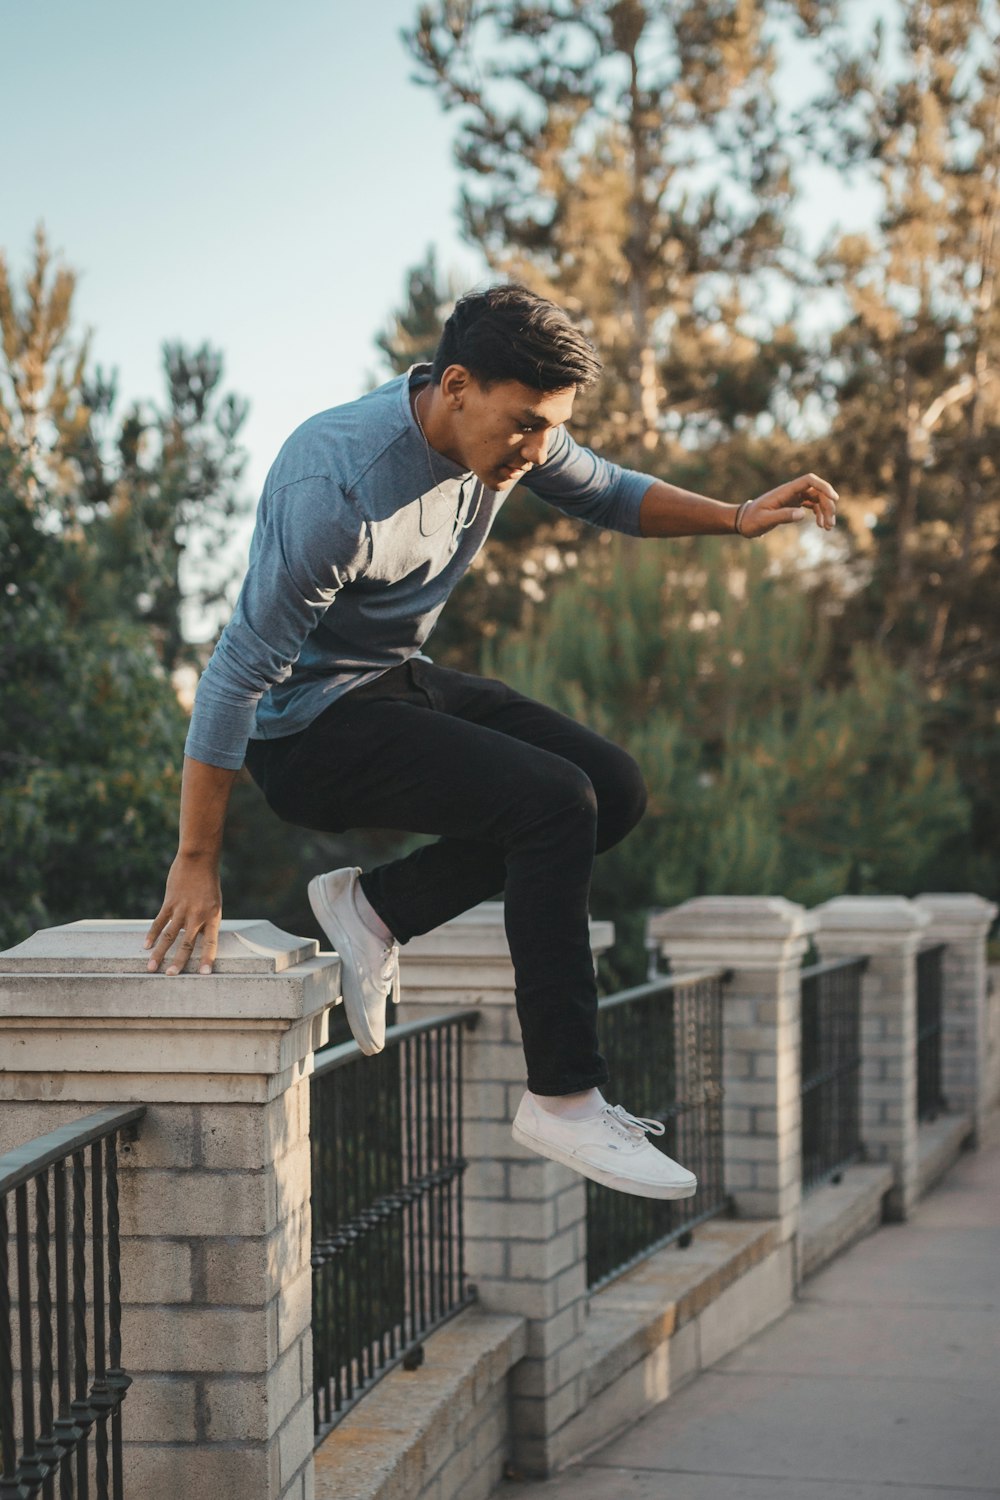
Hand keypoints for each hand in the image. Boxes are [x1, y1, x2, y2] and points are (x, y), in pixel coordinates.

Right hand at [144, 853, 221, 975]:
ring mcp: (182, 909)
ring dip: (159, 953)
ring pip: (169, 935)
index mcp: (213, 916)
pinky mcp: (169, 902)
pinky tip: (146, 946)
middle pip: (187, 943)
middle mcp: (197, 915)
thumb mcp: (213, 903)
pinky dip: (152, 934)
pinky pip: (159, 921)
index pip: (211, 942)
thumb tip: (196, 939)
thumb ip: (205, 921)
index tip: (205, 974)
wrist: (199, 860)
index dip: (208, 958)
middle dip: (178, 962)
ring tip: (151, 968)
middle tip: (170, 976)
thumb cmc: (208, 883)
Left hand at [740, 473, 837, 537]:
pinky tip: (821, 525)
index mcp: (785, 491)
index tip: (834, 498)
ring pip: (817, 498)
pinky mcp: (794, 504)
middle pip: (817, 491)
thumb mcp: (765, 520)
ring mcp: (793, 497)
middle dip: (827, 505)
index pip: (809, 480)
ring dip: (825, 511)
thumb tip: (802, 515)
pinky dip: (819, 514)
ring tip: (828, 527)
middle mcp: (791, 491)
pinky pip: (812, 505)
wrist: (743, 521)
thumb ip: (782, 516)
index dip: (823, 486)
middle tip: (830, 524)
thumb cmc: (752, 520)